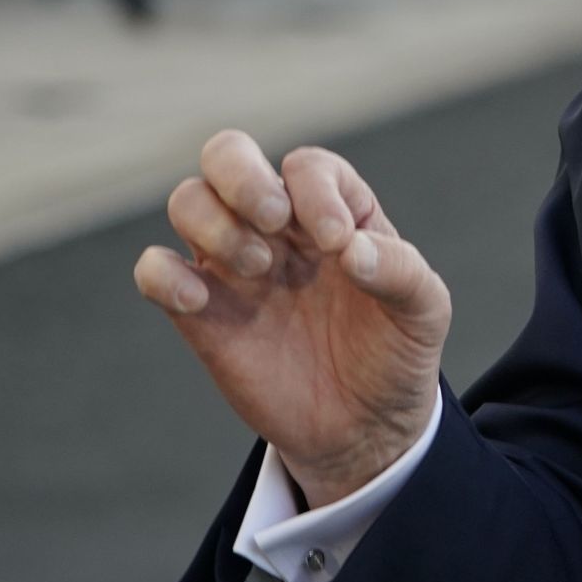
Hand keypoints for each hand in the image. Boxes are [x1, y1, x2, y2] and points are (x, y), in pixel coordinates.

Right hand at [136, 130, 451, 505]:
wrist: (363, 426)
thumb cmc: (394, 352)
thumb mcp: (426, 312)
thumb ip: (401, 271)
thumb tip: (352, 250)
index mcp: (334, 211)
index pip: (306, 167)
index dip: (315, 192)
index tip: (337, 244)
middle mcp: (278, 227)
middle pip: (228, 155)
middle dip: (241, 175)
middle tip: (274, 220)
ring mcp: (234, 265)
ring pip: (188, 200)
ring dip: (213, 223)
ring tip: (257, 268)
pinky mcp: (200, 312)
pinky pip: (156, 270)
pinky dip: (162, 274)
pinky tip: (199, 300)